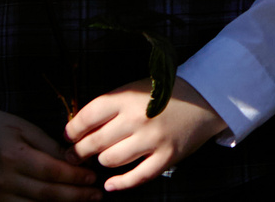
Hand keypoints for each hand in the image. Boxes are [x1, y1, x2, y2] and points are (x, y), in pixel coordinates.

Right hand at [0, 103, 99, 199]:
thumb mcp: (26, 129)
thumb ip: (50, 147)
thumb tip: (76, 162)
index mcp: (12, 156)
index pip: (51, 172)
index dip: (74, 177)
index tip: (93, 177)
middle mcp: (1, 180)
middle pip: (46, 194)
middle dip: (75, 196)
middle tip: (96, 195)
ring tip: (83, 201)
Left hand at [68, 77, 225, 190]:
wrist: (205, 98)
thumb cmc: (166, 93)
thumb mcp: (136, 89)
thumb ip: (110, 106)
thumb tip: (80, 129)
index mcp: (127, 98)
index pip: (87, 116)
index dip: (72, 129)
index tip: (69, 136)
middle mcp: (137, 119)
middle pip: (95, 142)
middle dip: (79, 151)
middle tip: (74, 155)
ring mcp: (153, 139)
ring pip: (110, 160)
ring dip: (101, 162)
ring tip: (101, 160)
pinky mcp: (166, 156)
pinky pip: (137, 177)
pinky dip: (120, 184)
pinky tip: (110, 185)